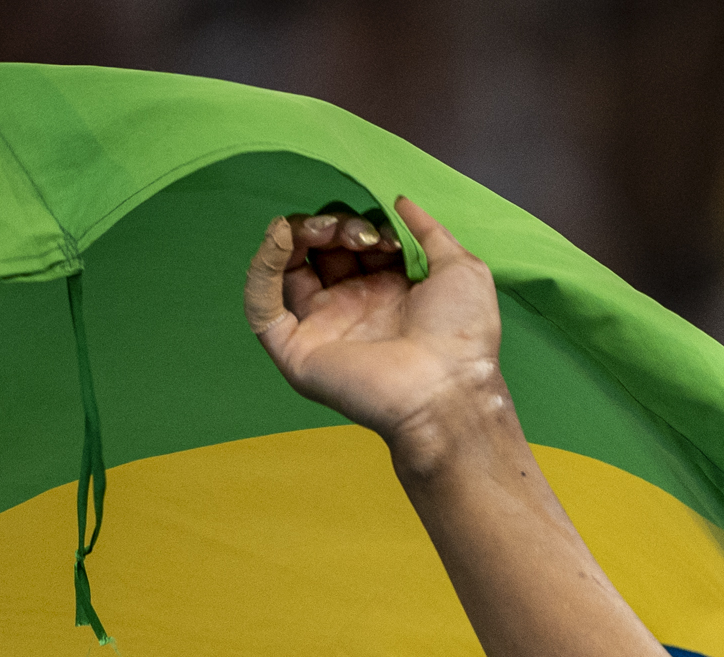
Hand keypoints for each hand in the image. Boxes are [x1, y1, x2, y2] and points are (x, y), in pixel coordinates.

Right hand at [244, 197, 500, 469]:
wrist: (447, 388)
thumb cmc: (463, 336)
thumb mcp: (460, 269)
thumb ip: (428, 231)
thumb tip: (399, 201)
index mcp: (387, 290)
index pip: (356, 242)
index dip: (364, 225)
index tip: (386, 233)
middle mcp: (351, 306)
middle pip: (319, 250)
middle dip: (333, 226)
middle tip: (360, 235)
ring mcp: (321, 326)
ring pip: (286, 269)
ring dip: (297, 235)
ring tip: (325, 230)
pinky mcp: (296, 348)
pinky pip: (261, 304)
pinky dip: (262, 265)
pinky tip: (281, 238)